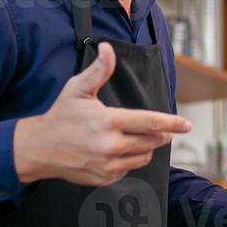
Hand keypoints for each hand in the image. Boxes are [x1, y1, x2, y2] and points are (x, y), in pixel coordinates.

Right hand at [13, 43, 191, 185]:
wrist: (39, 148)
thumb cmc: (61, 115)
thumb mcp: (77, 88)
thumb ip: (99, 70)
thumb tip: (108, 48)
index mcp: (108, 122)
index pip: (149, 122)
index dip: (171, 123)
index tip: (187, 124)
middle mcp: (110, 146)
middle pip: (151, 141)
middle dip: (160, 133)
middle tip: (160, 128)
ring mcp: (108, 164)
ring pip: (144, 156)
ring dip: (146, 147)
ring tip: (133, 136)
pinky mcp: (105, 178)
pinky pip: (130, 168)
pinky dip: (130, 159)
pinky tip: (117, 150)